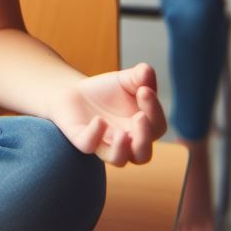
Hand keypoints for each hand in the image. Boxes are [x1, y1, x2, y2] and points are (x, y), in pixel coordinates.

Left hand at [48, 62, 166, 165]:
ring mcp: (103, 143)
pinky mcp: (82, 139)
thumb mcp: (125, 80)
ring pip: (117, 159)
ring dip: (121, 149)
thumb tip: (147, 71)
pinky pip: (88, 145)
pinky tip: (99, 120)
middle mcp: (126, 142)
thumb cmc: (106, 91)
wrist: (74, 92)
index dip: (154, 110)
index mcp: (142, 129)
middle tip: (140, 117)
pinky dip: (94, 134)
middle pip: (142, 154)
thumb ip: (139, 76)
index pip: (156, 127)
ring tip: (121, 133)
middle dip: (144, 138)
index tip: (144, 90)